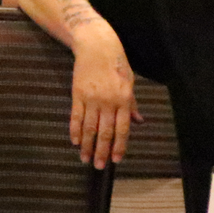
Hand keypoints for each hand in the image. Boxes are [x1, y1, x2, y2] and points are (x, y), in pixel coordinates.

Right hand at [69, 41, 138, 168]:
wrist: (96, 46)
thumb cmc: (116, 63)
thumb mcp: (129, 82)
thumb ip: (132, 103)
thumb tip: (138, 121)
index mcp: (123, 100)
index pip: (122, 129)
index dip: (118, 146)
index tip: (115, 160)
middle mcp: (108, 101)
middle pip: (104, 132)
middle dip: (101, 151)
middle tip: (98, 166)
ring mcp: (92, 98)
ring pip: (89, 127)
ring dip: (87, 145)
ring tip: (85, 159)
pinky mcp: (78, 94)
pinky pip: (76, 116)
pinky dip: (75, 130)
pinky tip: (75, 141)